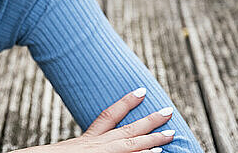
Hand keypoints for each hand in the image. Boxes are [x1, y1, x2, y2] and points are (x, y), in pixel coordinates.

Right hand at [10, 88, 174, 152]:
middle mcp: (96, 144)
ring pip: (131, 143)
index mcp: (87, 139)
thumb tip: (90, 144)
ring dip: (153, 139)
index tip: (141, 91)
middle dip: (148, 119)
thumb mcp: (67, 150)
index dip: (126, 102)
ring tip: (171, 133)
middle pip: (127, 129)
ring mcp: (101, 152)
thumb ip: (81, 146)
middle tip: (168, 110)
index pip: (108, 115)